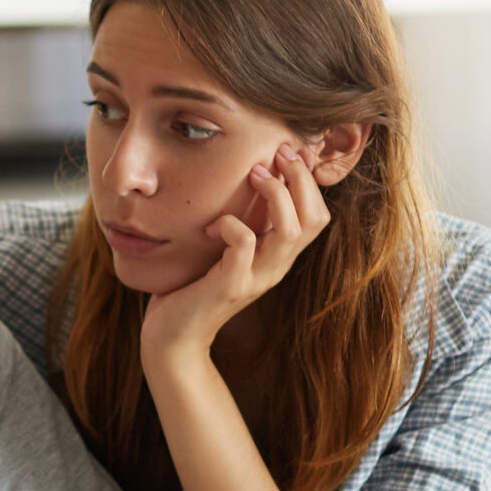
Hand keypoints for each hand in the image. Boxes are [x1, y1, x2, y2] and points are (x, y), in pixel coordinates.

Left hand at [138, 143, 330, 370]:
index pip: (317, 216)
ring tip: (254, 175)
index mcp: (278, 257)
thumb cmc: (193, 287)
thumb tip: (243, 180)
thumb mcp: (224, 250)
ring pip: (290, 231)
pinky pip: (245, 244)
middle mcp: (275, 267)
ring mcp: (257, 278)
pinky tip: (211, 226)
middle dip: (300, 178)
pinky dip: (230, 224)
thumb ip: (239, 224)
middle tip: (277, 154)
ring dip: (275, 195)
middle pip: (314, 219)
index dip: (309, 181)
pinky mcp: (231, 286)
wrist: (173, 338)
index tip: (287, 152)